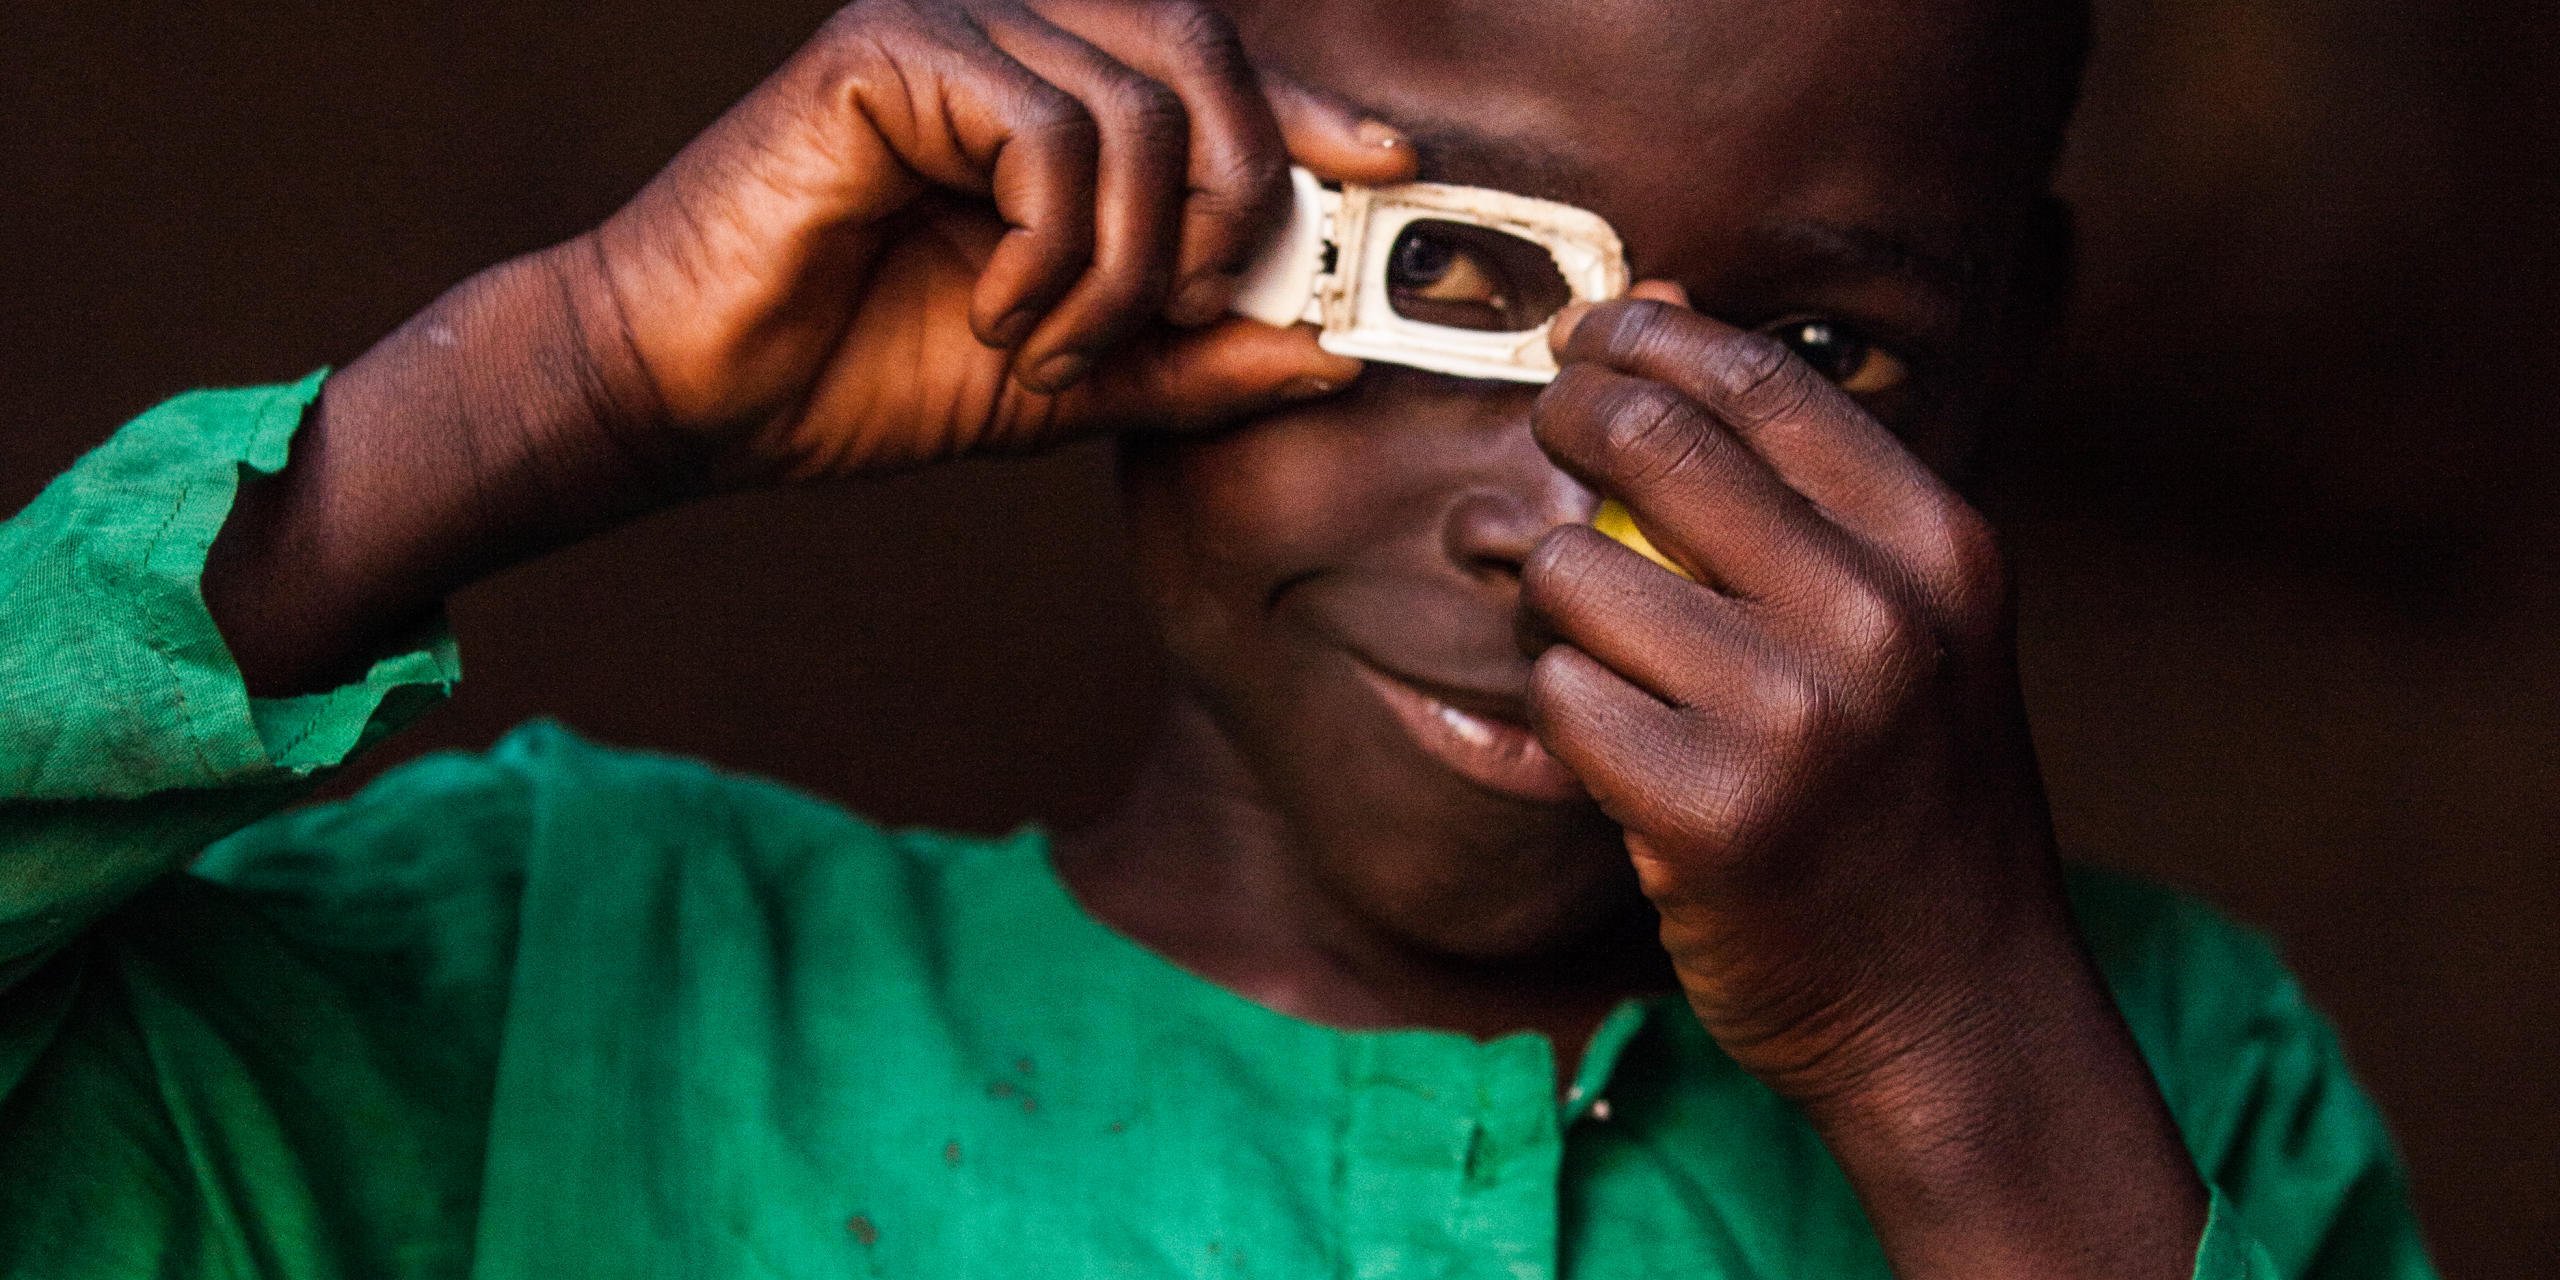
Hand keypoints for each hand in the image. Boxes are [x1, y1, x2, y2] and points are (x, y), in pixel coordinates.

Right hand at [580, 0, 1414, 481]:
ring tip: (1053, 349)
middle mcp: (1009, 34)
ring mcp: (947, 29)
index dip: (1310, 112)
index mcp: (1054, 91)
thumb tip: (1333, 351)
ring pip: (1136, 111)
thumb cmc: (862, 369)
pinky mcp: (888, 51)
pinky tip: (994, 315)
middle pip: (1203, 58)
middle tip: (1174, 313)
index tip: (1387, 169)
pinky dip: (1049, 252)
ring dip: (1123, 270)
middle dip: (1229, 203)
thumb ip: (1194, 360)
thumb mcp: (1072, 378)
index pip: (1217, 67)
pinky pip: (1049, 133)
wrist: (695, 395)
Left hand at [1521, 293, 2205, 1275]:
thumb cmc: (1909, 802)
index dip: (1645, 337)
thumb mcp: (1913, 624)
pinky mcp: (1707, 812)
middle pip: (1647, 438)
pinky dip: (1561, 715)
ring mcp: (1792, 715)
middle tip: (1546, 439)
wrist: (1955, 1008)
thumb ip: (1799, 487)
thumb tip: (1661, 309)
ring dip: (1552, 601)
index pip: (1756, 380)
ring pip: (1572, 571)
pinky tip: (1616, 751)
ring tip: (1599, 648)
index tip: (1590, 338)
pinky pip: (1557, 697)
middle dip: (1564, 420)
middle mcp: (1875, 614)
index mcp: (1936, 546)